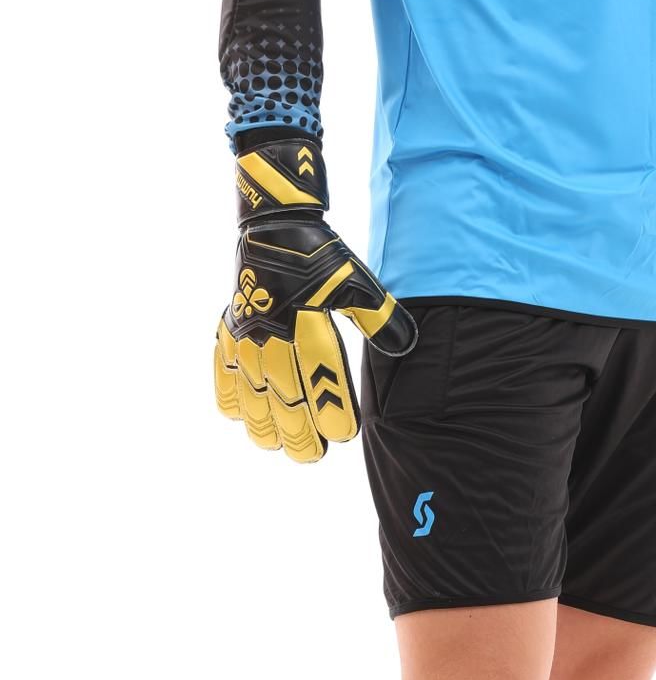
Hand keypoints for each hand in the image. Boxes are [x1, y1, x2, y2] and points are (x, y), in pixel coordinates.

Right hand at [213, 136, 417, 460]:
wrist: (274, 222)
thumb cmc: (321, 252)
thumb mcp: (356, 280)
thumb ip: (380, 315)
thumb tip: (407, 346)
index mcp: (304, 318)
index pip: (319, 373)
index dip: (331, 406)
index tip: (344, 434)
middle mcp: (271, 329)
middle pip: (282, 391)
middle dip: (297, 428)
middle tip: (312, 457)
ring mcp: (246, 329)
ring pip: (250, 387)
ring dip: (261, 421)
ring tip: (273, 447)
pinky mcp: (231, 323)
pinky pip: (223, 365)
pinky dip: (227, 391)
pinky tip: (235, 415)